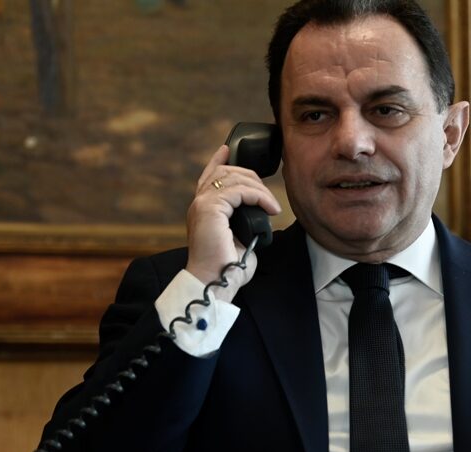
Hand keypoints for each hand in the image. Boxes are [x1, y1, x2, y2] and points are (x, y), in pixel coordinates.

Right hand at [185, 145, 281, 289]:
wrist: (215, 283)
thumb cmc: (227, 268)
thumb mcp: (238, 239)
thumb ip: (244, 222)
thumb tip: (260, 216)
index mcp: (202, 210)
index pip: (208, 176)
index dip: (218, 160)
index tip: (227, 149)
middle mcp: (198, 203)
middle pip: (224, 172)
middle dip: (250, 176)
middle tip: (268, 195)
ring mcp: (202, 204)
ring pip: (233, 178)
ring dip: (258, 188)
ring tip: (271, 205)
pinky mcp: (210, 208)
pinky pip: (240, 190)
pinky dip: (259, 196)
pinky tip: (269, 208)